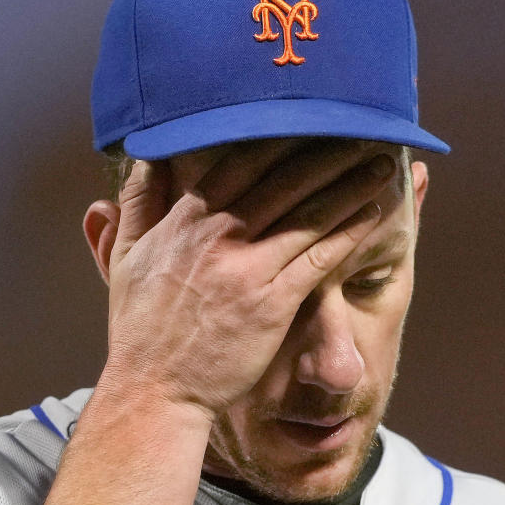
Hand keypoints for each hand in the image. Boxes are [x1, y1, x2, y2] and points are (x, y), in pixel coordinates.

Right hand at [98, 138, 393, 420]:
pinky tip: (374, 212)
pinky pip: (319, 259)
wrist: (155, 391)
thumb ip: (137, 203)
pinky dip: (349, 232)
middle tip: (361, 125)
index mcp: (185, 221)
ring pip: (308, 214)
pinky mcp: (271, 305)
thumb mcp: (125, 259)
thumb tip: (144, 156)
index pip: (238, 162)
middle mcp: (217, 237)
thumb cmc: (140, 331)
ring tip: (380, 161)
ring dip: (349, 184)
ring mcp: (246, 271)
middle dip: (325, 149)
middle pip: (282, 180)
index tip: (308, 113)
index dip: (278, 134)